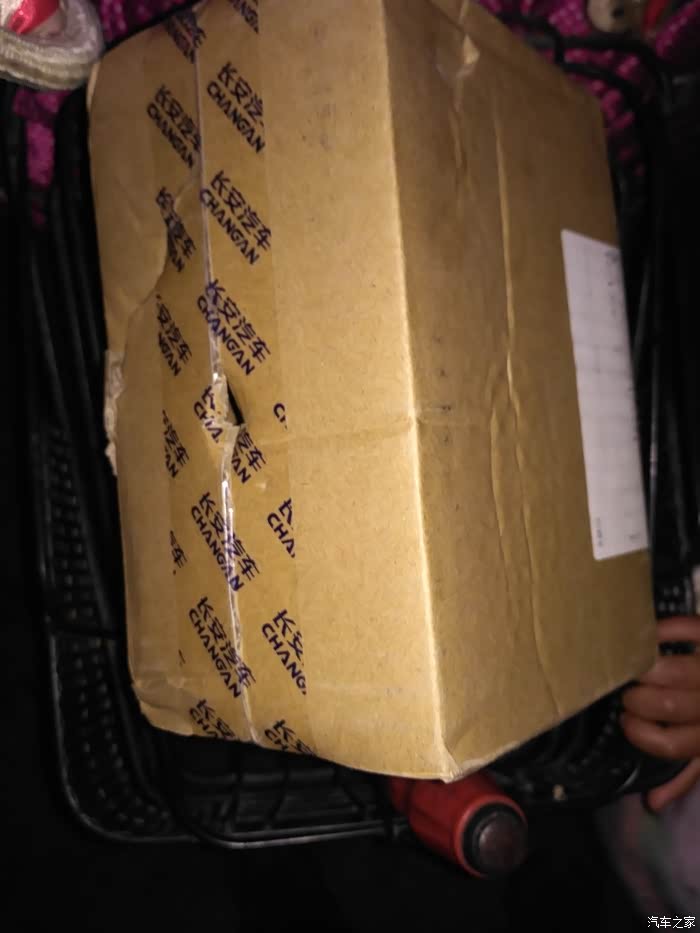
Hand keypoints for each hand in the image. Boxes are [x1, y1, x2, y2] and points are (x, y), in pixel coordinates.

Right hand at [621, 615, 699, 810]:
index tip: (625, 722)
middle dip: (638, 699)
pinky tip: (650, 635)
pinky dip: (667, 629)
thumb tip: (652, 803)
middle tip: (627, 694)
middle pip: (669, 704)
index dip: (642, 734)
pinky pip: (689, 629)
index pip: (672, 744)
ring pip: (678, 671)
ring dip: (647, 667)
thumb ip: (683, 776)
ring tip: (633, 666)